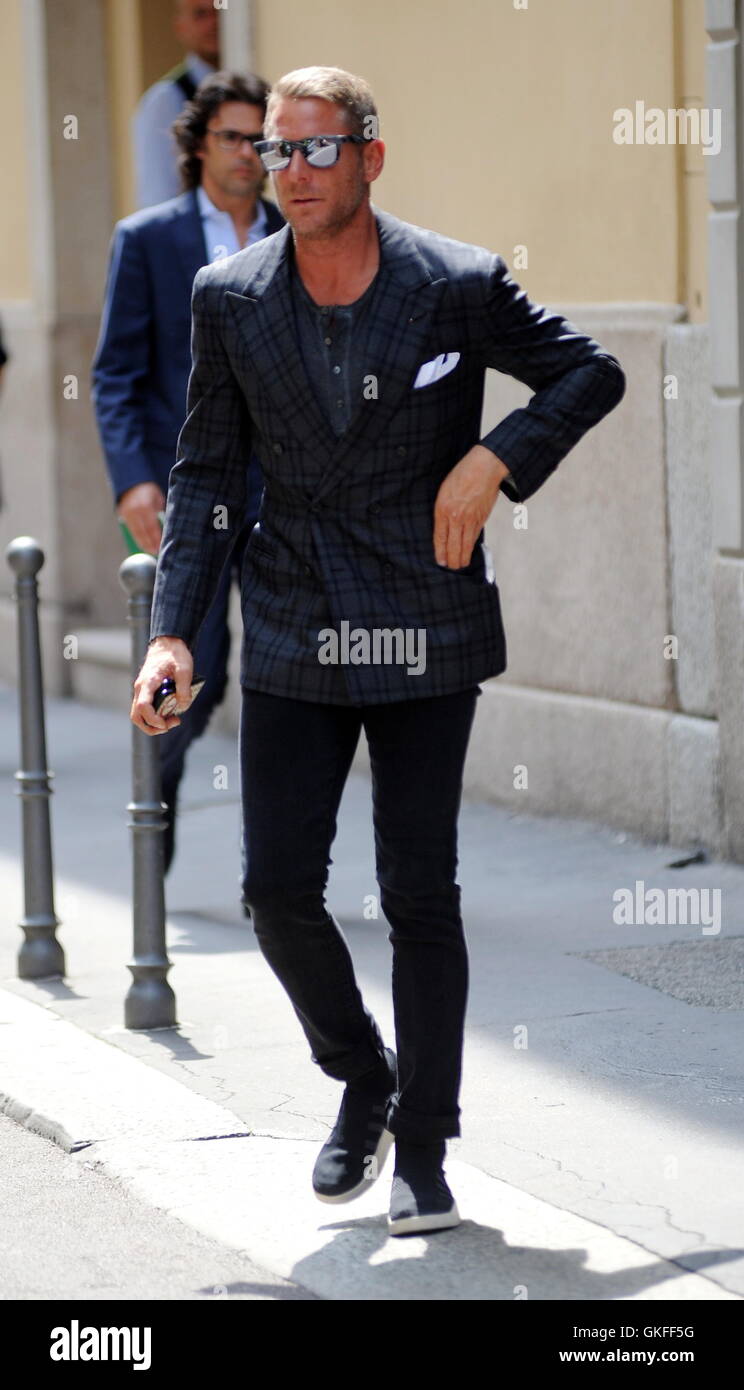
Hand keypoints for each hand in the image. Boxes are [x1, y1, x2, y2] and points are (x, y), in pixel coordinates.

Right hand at [117, 482, 165, 554]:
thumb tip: (165, 530)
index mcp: (146, 505)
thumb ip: (161, 513)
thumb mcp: (158, 499)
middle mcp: (135, 509)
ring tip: (151, 551)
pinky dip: (137, 537)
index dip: (156, 538)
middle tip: (157, 553)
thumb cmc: (150, 492)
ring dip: (143, 543)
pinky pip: (131, 529)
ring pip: (135, 532)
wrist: (133, 482)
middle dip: (150, 543)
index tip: (161, 547)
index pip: (152, 526)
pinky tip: (143, 544)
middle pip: (143, 531)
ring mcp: (127, 512)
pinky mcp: (122, 514)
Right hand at [130, 636, 193, 735]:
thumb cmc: (175, 654)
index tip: (166, 723)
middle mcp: (141, 688)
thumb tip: (182, 706)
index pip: (143, 707)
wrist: (167, 643)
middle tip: (170, 725)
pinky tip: (170, 713)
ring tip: (173, 720)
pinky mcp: (146, 692)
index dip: (153, 719)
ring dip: (154, 723)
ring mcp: (142, 691)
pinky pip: (146, 709)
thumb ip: (184, 689)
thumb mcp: (185, 669)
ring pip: (140, 715)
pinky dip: (155, 716)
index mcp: (148, 682)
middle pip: (137, 716)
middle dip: (152, 727)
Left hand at [433, 445, 510, 568]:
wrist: (484, 467)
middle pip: (453, 545)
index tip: (441, 561)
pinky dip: (472, 545)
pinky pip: (475, 536)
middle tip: (451, 567)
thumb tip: (445, 527)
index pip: (440, 537)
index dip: (440, 552)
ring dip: (463, 557)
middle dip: (452, 560)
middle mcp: (456, 517)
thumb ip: (444, 509)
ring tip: (461, 565)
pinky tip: (470, 551)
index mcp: (443, 509)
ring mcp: (470, 519)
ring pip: (465, 544)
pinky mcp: (481, 518)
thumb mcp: (445, 491)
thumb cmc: (462, 474)